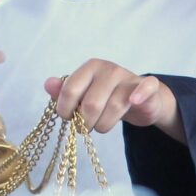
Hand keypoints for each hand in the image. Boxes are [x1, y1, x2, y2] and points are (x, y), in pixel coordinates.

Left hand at [46, 58, 185, 142]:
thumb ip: (64, 91)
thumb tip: (48, 84)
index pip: (69, 90)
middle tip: (86, 126)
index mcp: (90, 67)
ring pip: (114, 107)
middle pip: (91, 104)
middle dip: (85, 123)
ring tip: (101, 127)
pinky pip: (145, 88)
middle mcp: (109, 69)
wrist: (139, 100)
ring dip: (104, 126)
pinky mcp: (148, 86)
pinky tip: (134, 101)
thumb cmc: (106, 98)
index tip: (68, 118)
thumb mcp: (83, 94)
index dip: (65, 110)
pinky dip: (140, 94)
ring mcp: (128, 77)